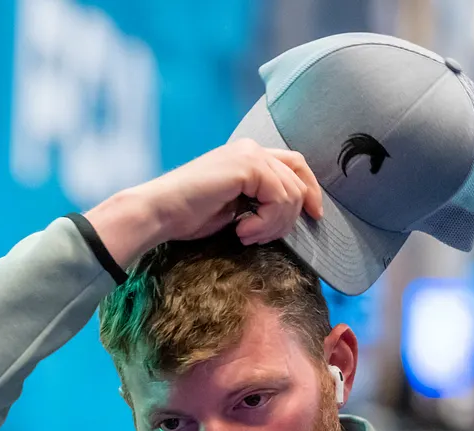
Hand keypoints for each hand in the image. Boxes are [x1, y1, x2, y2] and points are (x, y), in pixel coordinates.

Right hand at [83, 139, 323, 265]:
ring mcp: (249, 154)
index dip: (310, 190)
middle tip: (265, 238)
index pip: (294, 165)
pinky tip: (242, 231)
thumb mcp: (234, 208)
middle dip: (290, 216)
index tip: (314, 216)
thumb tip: (289, 214)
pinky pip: (278, 197)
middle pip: (298, 179)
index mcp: (247, 156)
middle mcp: (251, 149)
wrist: (159, 212)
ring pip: (290, 192)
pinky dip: (266, 221)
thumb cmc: (187, 216)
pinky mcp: (246, 165)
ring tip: (247, 236)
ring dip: (274, 224)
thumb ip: (259, 201)